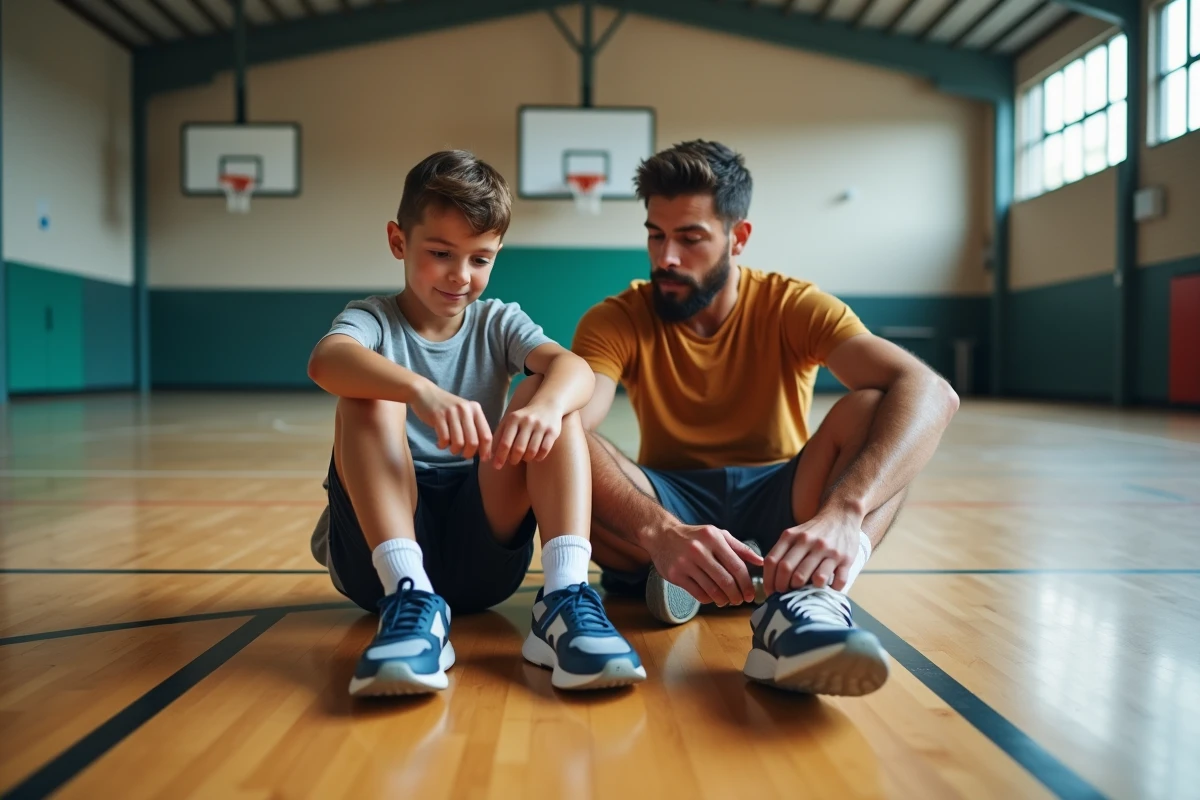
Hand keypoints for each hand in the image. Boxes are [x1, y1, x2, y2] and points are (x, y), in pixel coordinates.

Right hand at [410, 382, 492, 460]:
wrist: (425, 393)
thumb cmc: (447, 408)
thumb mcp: (464, 412)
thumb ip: (474, 428)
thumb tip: (483, 451)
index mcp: (476, 409)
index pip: (486, 435)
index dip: (486, 450)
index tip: (484, 459)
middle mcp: (466, 410)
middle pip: (473, 442)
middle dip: (468, 453)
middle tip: (462, 454)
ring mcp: (451, 412)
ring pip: (458, 442)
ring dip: (454, 450)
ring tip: (450, 447)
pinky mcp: (438, 416)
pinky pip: (444, 439)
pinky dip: (442, 445)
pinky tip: (440, 443)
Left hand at [491, 401, 561, 467]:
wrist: (547, 404)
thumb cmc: (523, 418)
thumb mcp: (510, 422)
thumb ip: (499, 436)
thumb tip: (489, 456)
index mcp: (514, 419)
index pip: (505, 442)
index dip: (500, 457)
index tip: (496, 467)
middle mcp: (527, 421)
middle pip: (518, 449)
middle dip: (514, 460)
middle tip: (513, 461)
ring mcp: (541, 426)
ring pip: (532, 451)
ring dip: (526, 459)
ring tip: (524, 458)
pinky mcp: (553, 431)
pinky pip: (544, 450)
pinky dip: (538, 457)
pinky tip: (535, 456)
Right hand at [641, 521, 763, 605]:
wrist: (661, 535)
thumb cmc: (695, 536)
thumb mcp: (718, 535)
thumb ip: (740, 548)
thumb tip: (760, 561)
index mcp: (713, 538)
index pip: (736, 566)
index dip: (746, 584)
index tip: (750, 594)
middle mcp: (699, 550)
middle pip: (725, 580)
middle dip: (736, 595)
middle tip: (740, 601)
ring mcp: (686, 563)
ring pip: (712, 590)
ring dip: (723, 600)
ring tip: (726, 601)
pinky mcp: (676, 575)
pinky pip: (698, 593)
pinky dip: (708, 599)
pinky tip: (712, 598)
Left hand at [764, 511, 861, 594]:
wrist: (841, 515)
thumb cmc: (813, 531)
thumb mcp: (793, 534)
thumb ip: (782, 553)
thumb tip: (771, 581)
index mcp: (791, 536)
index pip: (772, 561)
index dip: (768, 581)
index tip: (771, 592)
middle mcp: (809, 541)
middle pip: (789, 570)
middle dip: (784, 588)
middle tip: (785, 596)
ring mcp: (829, 550)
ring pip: (814, 579)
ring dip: (807, 590)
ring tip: (804, 593)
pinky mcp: (846, 559)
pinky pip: (838, 582)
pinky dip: (831, 590)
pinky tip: (826, 590)